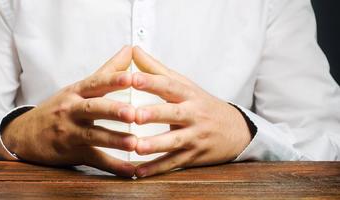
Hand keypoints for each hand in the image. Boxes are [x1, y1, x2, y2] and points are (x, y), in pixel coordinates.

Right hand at [2, 46, 136, 176]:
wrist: (24, 134)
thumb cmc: (58, 108)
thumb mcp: (78, 88)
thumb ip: (107, 71)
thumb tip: (130, 50)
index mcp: (76, 92)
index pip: (95, 83)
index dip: (112, 80)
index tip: (131, 77)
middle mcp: (71, 110)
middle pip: (93, 109)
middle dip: (113, 111)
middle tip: (133, 113)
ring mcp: (70, 133)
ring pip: (93, 136)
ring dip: (114, 140)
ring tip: (134, 143)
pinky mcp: (71, 153)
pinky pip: (94, 160)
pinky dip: (112, 166)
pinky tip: (130, 171)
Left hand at [131, 47, 251, 177]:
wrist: (235, 130)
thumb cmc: (202, 104)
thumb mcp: (184, 84)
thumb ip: (157, 69)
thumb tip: (134, 49)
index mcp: (189, 95)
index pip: (169, 86)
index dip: (151, 82)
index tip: (132, 78)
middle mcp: (194, 115)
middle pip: (174, 114)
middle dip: (155, 114)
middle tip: (135, 115)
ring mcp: (195, 137)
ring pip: (175, 142)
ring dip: (156, 145)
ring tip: (137, 147)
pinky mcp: (193, 156)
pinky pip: (174, 163)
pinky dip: (156, 169)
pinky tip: (138, 172)